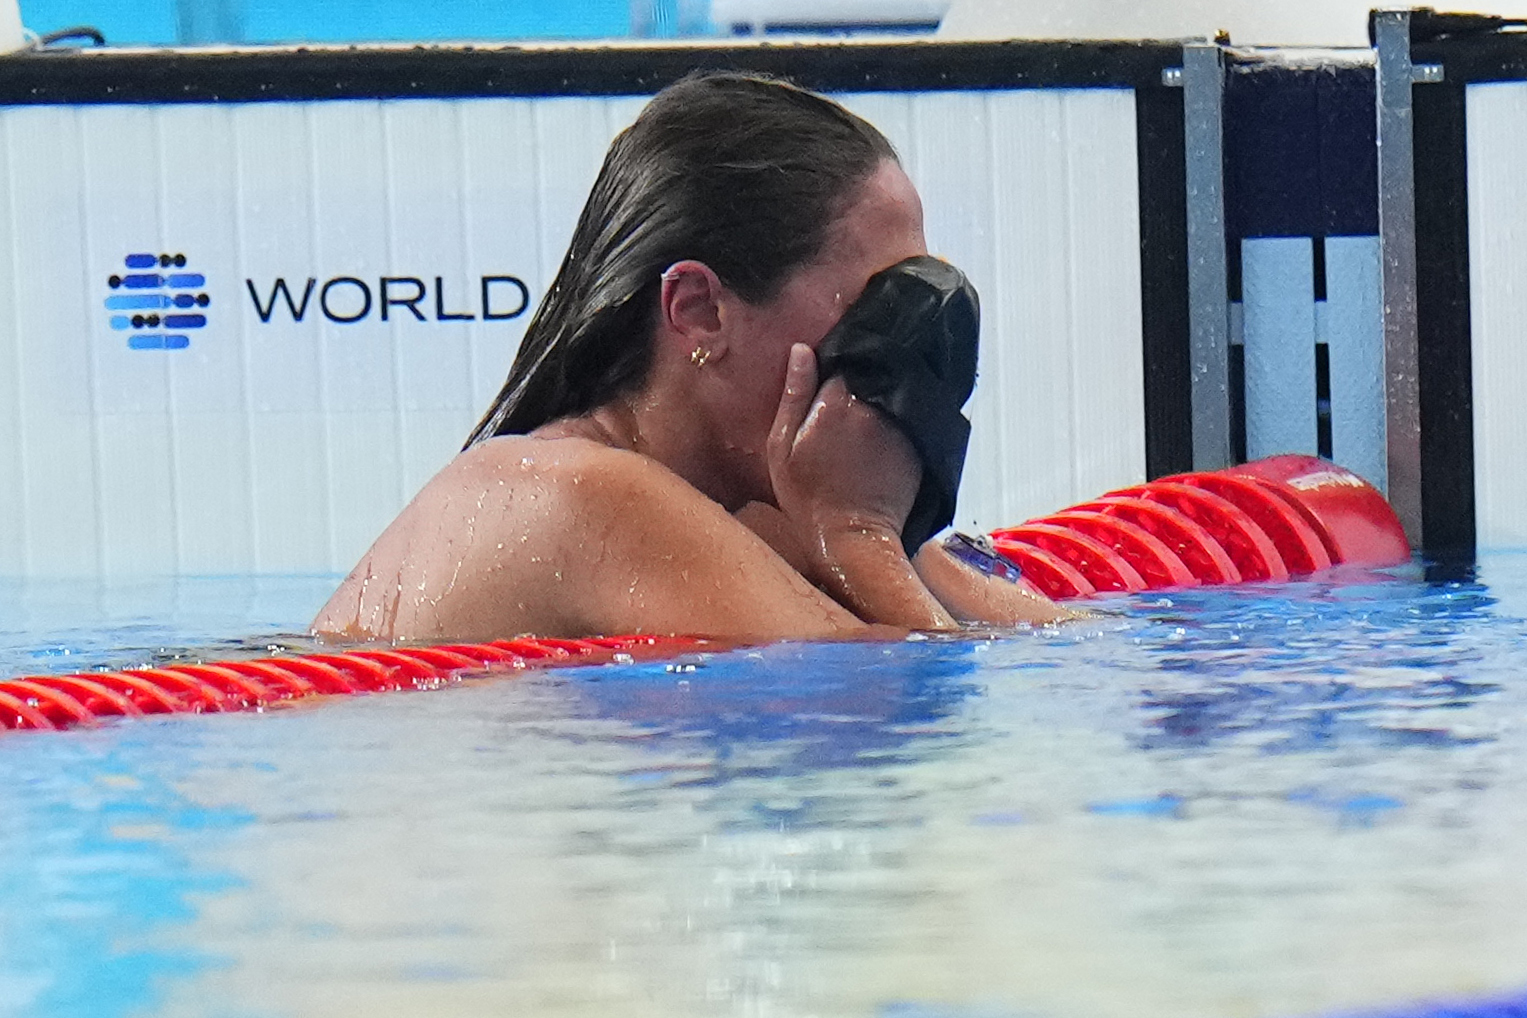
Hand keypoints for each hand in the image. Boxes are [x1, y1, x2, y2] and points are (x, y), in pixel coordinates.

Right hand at [766, 343, 920, 547]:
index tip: (825, 383)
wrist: (851, 538)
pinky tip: (880, 439)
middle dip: (859, 379)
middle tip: (843, 405)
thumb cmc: (808, 498)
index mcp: (835, 401)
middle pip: (870, 372)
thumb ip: (793, 395)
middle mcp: (873, 406)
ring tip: (863, 422)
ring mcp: (899, 423)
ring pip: (890, 392)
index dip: (832, 367)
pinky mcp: (917, 442)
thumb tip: (802, 350)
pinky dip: (896, 419)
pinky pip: (907, 416)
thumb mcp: (781, 447)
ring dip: (880, 397)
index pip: (841, 359)